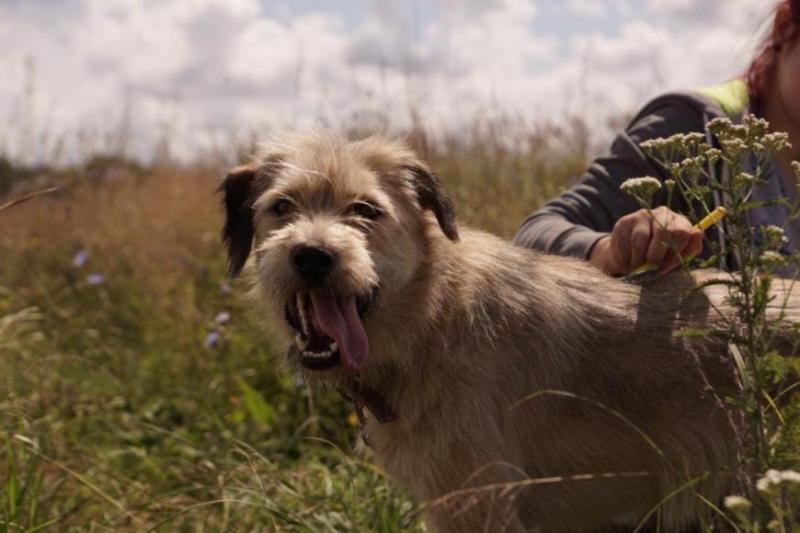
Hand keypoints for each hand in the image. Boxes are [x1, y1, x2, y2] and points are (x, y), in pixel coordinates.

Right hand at [589, 206, 703, 275]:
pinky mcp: (624, 222)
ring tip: (637, 265)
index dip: (674, 253)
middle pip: (662, 232)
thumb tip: (698, 233)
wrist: (629, 260)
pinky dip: (626, 257)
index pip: (682, 232)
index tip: (666, 266)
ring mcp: (642, 215)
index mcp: (680, 222)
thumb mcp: (676, 259)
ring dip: (638, 259)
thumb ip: (689, 250)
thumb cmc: (658, 260)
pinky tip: (628, 260)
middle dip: (656, 255)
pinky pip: (625, 243)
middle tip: (651, 266)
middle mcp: (663, 213)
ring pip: (641, 239)